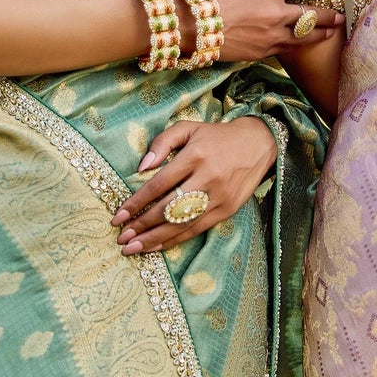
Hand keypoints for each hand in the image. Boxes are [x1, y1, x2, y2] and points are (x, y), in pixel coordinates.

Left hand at [112, 117, 276, 253]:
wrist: (258, 144)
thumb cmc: (217, 136)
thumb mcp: (189, 128)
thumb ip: (162, 142)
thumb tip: (141, 167)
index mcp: (194, 156)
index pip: (159, 184)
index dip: (137, 202)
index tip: (118, 216)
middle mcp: (207, 178)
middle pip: (168, 208)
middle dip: (141, 225)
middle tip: (121, 237)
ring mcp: (218, 197)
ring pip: (181, 224)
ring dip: (154, 239)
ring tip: (133, 248)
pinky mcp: (227, 210)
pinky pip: (196, 229)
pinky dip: (175, 240)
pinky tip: (157, 246)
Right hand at [198, 0, 340, 60]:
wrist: (189, 24)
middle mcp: (277, 13)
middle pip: (312, 15)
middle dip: (330, 15)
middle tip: (341, 16)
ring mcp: (270, 36)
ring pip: (304, 36)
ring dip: (320, 34)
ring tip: (331, 33)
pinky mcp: (261, 52)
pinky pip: (286, 50)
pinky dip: (297, 46)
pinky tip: (303, 46)